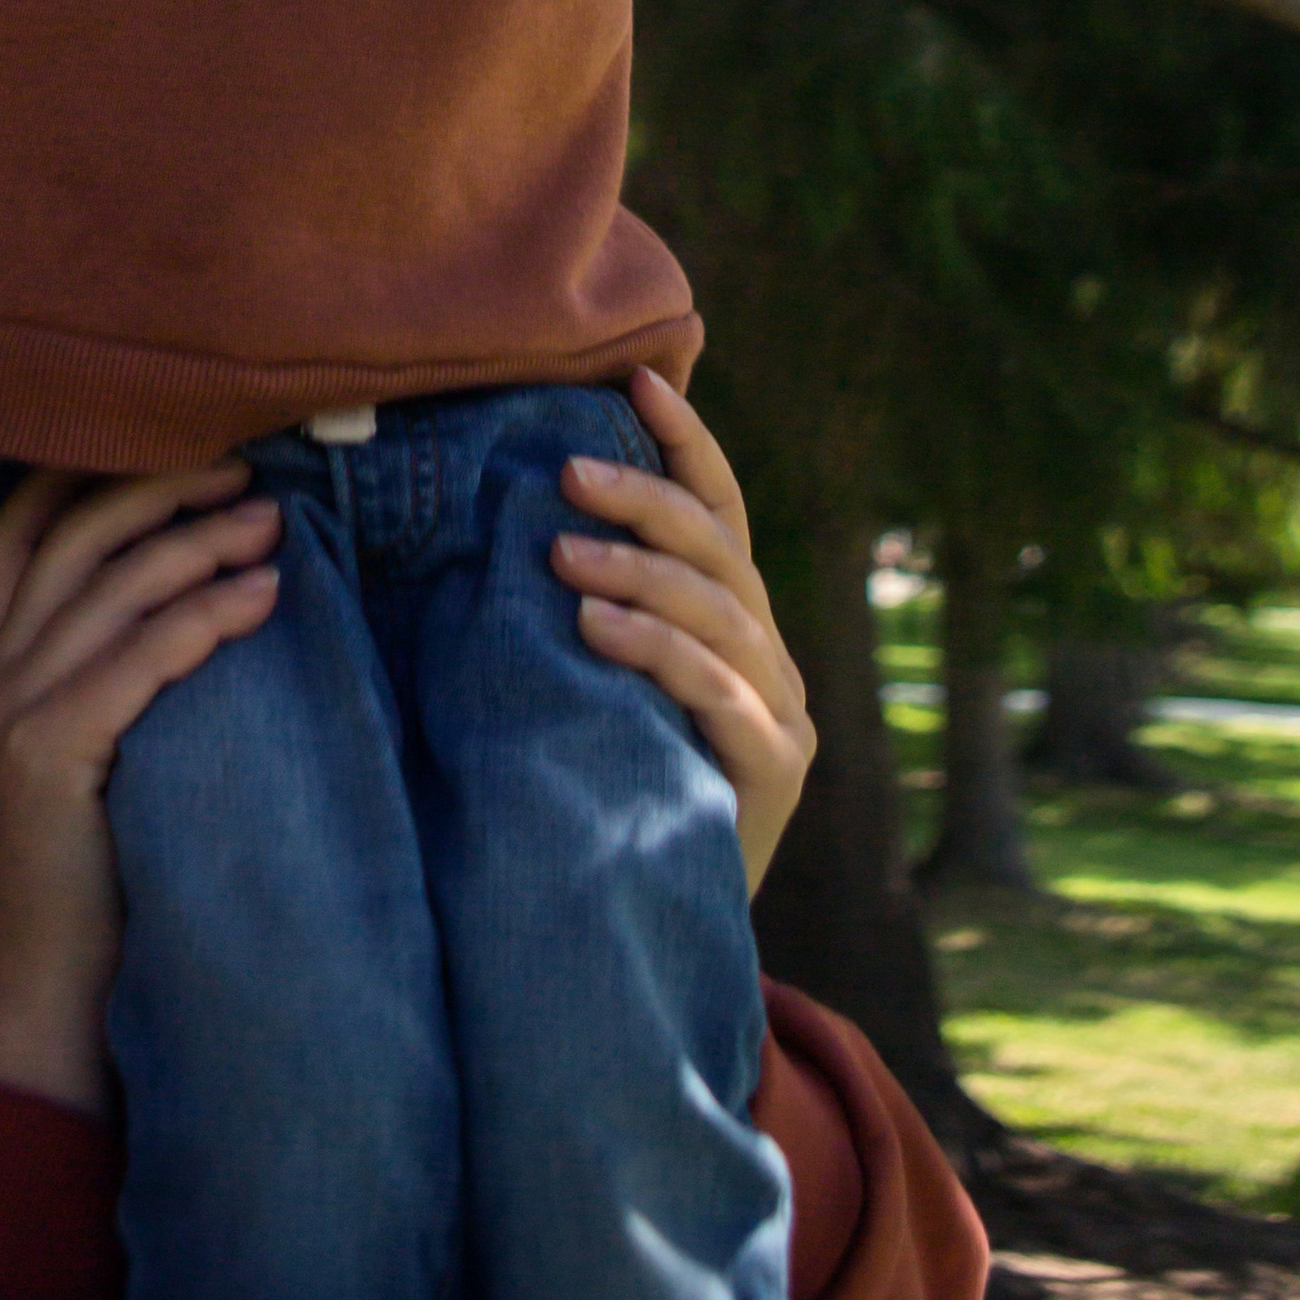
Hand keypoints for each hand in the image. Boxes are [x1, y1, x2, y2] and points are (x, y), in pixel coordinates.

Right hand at [0, 463, 281, 1114]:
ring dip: (198, 539)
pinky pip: (137, 656)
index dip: (86, 472)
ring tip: (271, 522)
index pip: (17, 532)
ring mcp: (8, 715)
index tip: (172, 438)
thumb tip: (183, 610)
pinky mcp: (47, 756)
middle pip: (68, 535)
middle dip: (158, 486)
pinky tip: (264, 598)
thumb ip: (95, 691)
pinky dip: (204, 614)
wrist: (39, 1017)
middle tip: (244, 465)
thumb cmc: (83, 902)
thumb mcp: (70, 773)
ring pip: (108, 584)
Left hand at [553, 369, 816, 894]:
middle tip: (567, 470)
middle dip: (645, 499)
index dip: (686, 442)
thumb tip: (516, 507)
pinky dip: (659, 650)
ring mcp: (782, 710)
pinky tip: (595, 629)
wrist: (654, 920)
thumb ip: (594, 605)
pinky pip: (720, 691)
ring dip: (638, 571)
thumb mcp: (600, 680)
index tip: (636, 379)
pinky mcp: (776, 769)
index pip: (721, 509)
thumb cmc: (612, 780)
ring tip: (560, 556)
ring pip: (721, 610)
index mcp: (735, 617)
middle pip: (720, 548)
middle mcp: (770, 652)